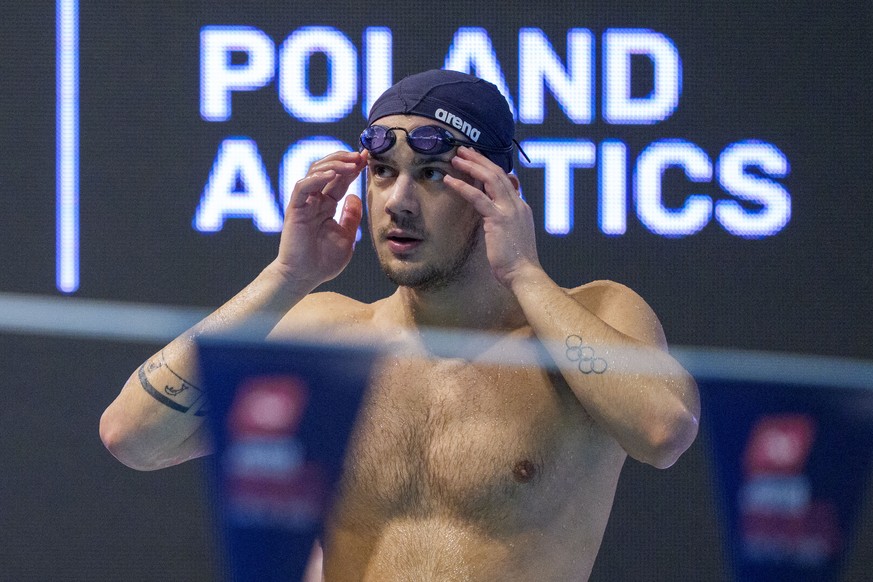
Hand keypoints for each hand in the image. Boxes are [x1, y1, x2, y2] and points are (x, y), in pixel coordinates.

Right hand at [271, 150, 366, 288]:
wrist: (304, 277)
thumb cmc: (323, 261)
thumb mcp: (346, 236)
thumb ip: (351, 216)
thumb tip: (356, 196)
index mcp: (326, 205)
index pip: (340, 179)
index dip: (353, 167)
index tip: (367, 158)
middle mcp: (315, 200)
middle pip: (327, 169)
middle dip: (344, 159)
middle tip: (361, 155)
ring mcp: (304, 203)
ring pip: (315, 171)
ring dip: (334, 164)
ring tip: (351, 163)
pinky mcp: (295, 209)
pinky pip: (303, 187)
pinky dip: (316, 178)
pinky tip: (332, 176)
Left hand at [444, 147, 541, 287]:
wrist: (524, 273)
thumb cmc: (516, 261)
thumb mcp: (513, 236)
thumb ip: (505, 222)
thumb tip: (492, 218)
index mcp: (521, 208)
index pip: (506, 181)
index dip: (490, 169)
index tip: (477, 161)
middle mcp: (518, 205)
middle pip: (498, 173)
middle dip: (480, 159)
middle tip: (464, 150)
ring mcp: (510, 210)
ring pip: (490, 178)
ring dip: (472, 165)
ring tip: (456, 158)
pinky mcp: (498, 219)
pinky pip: (478, 197)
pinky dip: (463, 186)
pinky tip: (450, 180)